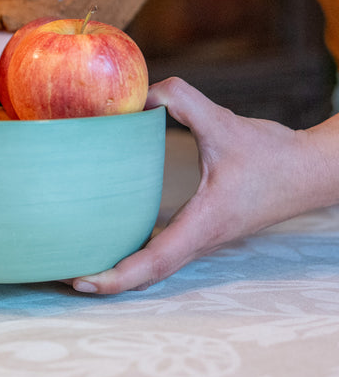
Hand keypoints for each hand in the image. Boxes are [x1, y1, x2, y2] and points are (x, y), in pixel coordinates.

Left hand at [67, 76, 338, 294]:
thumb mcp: (223, 122)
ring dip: (120, 272)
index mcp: (205, 222)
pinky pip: (165, 251)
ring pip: (157, 267)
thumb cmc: (272, 153)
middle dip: (108, 283)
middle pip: (149, 275)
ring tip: (80, 266)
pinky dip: (137, 256)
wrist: (312, 171)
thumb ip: (182, 100)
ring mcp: (203, 237)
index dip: (117, 276)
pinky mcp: (205, 229)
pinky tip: (115, 241)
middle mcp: (201, 238)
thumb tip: (140, 93)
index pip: (155, 261)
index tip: (83, 280)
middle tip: (65, 278)